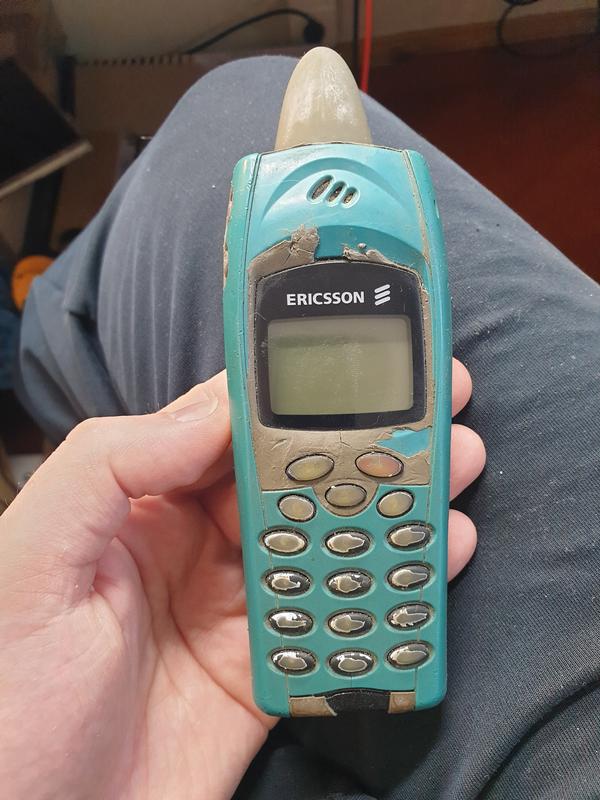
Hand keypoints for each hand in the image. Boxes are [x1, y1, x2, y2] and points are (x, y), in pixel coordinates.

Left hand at [0, 364, 484, 799]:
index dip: (294, 394)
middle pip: (298, 479)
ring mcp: (240, 607)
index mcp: (143, 504)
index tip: (357, 363)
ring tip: (454, 468)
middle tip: (432, 405)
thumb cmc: (6, 697)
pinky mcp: (270, 669)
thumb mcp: (29, 560)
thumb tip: (211, 411)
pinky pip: (343, 622)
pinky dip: (396, 590)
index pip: (229, 429)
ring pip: (332, 542)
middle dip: (366, 441)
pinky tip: (437, 557)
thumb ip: (107, 466)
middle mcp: (200, 546)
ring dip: (394, 506)